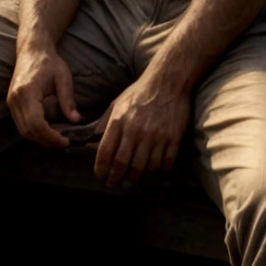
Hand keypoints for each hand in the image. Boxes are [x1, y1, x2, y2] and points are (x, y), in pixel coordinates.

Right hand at [7, 38, 80, 147]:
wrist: (32, 50)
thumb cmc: (49, 62)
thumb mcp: (63, 78)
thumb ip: (68, 100)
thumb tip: (75, 120)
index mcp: (27, 92)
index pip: (36, 123)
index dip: (51, 136)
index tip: (65, 140)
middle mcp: (15, 99)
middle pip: (28, 131)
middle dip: (46, 140)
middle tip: (64, 141)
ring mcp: (11, 102)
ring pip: (23, 130)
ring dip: (40, 138)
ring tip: (57, 137)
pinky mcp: (12, 103)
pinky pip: (21, 124)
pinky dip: (34, 132)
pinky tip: (48, 130)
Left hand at [93, 70, 190, 190]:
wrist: (168, 81)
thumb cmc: (140, 92)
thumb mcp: (117, 103)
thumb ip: (105, 122)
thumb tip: (93, 138)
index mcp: (119, 122)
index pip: (106, 153)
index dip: (101, 169)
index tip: (101, 176)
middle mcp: (136, 131)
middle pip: (124, 165)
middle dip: (117, 178)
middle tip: (115, 183)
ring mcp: (156, 136)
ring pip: (144, 168)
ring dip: (137, 177)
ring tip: (132, 179)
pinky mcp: (173, 138)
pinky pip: (164, 163)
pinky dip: (158, 170)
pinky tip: (154, 169)